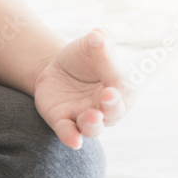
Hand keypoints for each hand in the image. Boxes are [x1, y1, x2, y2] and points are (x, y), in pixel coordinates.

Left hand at [33, 29, 131, 149]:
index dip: (118, 87)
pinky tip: (74, 141)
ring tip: (91, 116)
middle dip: (111, 107)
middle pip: (113, 113)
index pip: (123, 89)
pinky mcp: (63, 121)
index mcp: (120, 88)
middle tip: (107, 97)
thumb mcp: (89, 45)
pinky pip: (69, 133)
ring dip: (93, 124)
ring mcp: (84, 116)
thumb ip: (99, 42)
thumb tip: (98, 36)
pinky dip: (72, 138)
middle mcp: (106, 108)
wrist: (54, 67)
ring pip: (93, 128)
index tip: (112, 86)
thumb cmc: (82, 58)